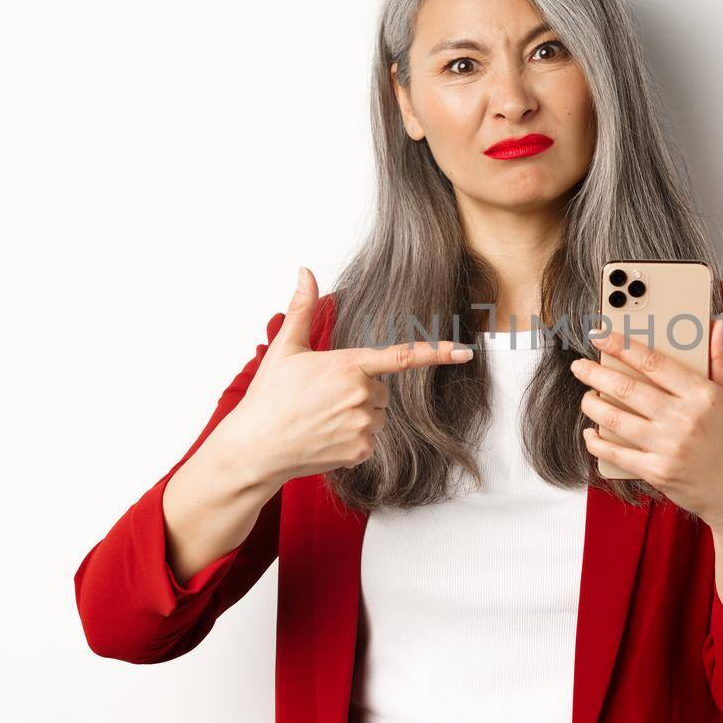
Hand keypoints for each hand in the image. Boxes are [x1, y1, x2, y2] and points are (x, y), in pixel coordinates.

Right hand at [229, 267, 473, 482]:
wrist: (256, 448)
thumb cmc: (269, 396)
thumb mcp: (286, 348)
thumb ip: (302, 308)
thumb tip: (304, 271)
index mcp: (349, 365)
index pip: (403, 356)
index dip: (438, 353)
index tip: (466, 351)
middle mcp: (362, 395)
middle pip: (382, 390)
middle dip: (361, 391)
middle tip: (324, 397)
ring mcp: (362, 425)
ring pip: (377, 415)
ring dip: (358, 415)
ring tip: (322, 417)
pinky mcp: (360, 451)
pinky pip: (369, 439)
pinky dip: (352, 438)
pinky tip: (325, 436)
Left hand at [570, 317, 722, 532]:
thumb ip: (721, 360)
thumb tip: (716, 325)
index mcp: (703, 395)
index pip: (654, 363)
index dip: (622, 346)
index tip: (599, 335)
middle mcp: (683, 418)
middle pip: (627, 389)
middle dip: (596, 374)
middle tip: (579, 366)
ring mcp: (668, 447)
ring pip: (616, 419)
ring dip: (592, 406)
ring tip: (585, 397)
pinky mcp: (657, 472)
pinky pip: (617, 453)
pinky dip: (597, 443)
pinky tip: (590, 434)